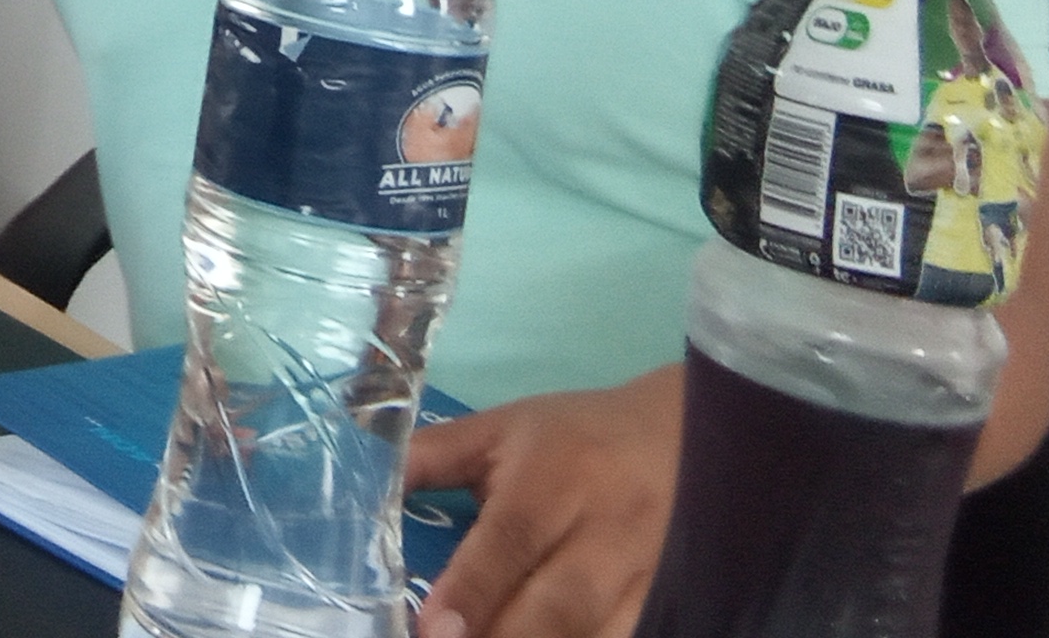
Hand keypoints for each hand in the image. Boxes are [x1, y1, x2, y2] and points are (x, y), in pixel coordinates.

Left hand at [405, 366, 681, 637]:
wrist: (686, 438)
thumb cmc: (573, 438)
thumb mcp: (500, 431)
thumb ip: (431, 457)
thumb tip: (362, 479)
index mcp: (553, 480)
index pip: (510, 541)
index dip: (473, 590)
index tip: (433, 628)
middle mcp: (605, 533)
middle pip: (557, 606)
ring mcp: (646, 578)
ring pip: (597, 635)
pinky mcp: (668, 605)